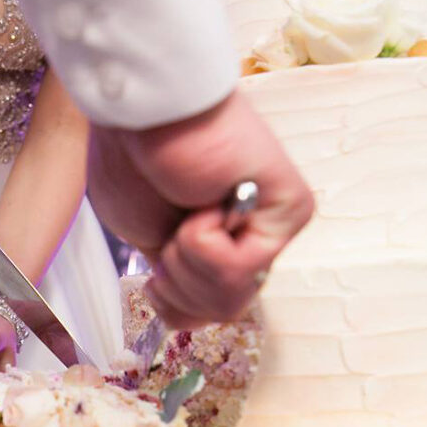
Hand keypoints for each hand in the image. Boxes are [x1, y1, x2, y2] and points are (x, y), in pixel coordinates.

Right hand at [88, 91, 313, 327]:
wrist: (140, 112)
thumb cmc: (135, 158)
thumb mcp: (146, 242)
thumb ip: (177, 281)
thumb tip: (189, 315)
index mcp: (221, 242)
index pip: (210, 312)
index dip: (173, 303)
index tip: (155, 266)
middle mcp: (255, 235)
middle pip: (221, 312)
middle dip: (179, 281)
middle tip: (171, 230)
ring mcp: (276, 224)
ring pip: (231, 297)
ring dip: (188, 259)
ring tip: (186, 210)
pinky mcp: (291, 210)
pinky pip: (240, 268)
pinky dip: (202, 241)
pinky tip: (203, 200)